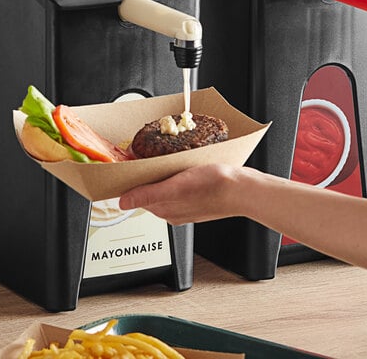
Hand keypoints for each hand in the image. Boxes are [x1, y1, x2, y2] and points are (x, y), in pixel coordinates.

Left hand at [119, 163, 242, 224]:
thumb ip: (148, 195)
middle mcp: (173, 210)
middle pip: (149, 191)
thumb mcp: (176, 187)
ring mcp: (186, 203)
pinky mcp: (197, 195)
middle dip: (144, 176)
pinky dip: (175, 175)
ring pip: (163, 187)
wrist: (243, 189)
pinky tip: (180, 166)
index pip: (137, 195)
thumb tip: (123, 202)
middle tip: (142, 157)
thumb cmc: (214, 187)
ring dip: (159, 174)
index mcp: (165, 210)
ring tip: (161, 159)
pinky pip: (178, 185)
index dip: (130, 181)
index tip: (127, 167)